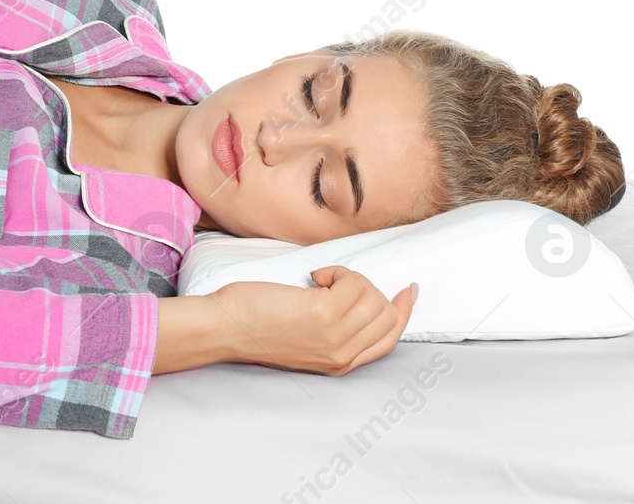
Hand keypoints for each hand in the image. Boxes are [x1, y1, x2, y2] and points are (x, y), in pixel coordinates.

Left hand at [209, 267, 416, 376]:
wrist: (226, 328)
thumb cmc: (258, 326)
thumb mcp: (307, 339)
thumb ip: (338, 330)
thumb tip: (367, 300)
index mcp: (341, 364)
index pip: (389, 338)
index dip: (402, 311)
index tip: (407, 291)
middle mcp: (342, 355)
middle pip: (386, 314)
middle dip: (368, 288)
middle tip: (335, 284)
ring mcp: (334, 336)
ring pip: (371, 295)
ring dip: (349, 278)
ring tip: (320, 282)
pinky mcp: (322, 314)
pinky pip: (352, 282)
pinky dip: (336, 271)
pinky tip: (313, 278)